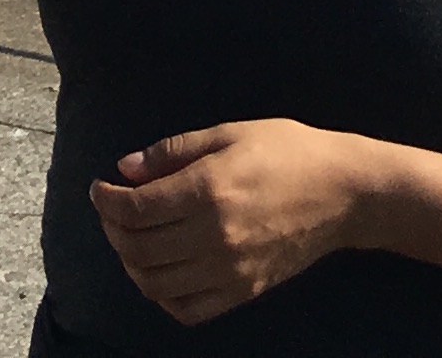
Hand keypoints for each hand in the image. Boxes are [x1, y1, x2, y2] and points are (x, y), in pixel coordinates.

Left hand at [87, 119, 368, 324]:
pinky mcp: (244, 292)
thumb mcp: (227, 133)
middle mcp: (215, 237)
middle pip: (140, 248)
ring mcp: (230, 271)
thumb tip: (125, 169)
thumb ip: (172, 152)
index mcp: (209, 190)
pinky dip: (162, 295)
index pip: (137, 209)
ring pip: (156, 284)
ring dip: (130, 263)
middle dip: (112, 229)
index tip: (99, 188)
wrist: (341, 193)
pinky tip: (160, 270)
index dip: (107, 200)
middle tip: (110, 210)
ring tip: (129, 238)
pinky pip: (188, 309)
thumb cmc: (285, 150)